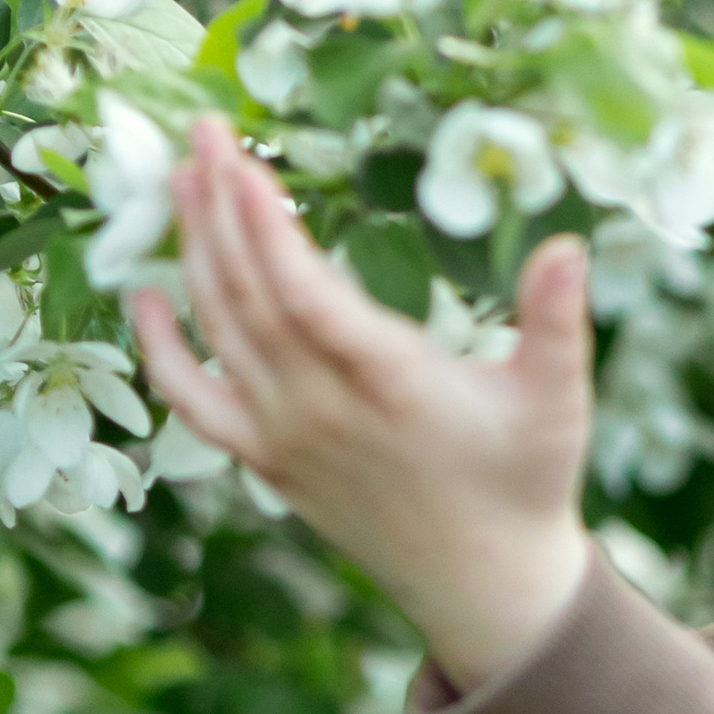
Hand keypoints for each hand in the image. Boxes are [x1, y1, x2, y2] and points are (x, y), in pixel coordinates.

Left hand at [134, 115, 593, 688]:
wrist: (483, 583)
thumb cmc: (527, 481)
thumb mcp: (558, 399)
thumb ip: (556, 321)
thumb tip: (569, 244)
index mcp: (389, 385)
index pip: (302, 294)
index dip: (263, 226)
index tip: (237, 159)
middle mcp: (320, 410)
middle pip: (246, 296)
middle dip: (216, 208)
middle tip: (198, 130)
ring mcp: (285, 437)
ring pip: (218, 332)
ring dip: (194, 251)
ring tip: (181, 177)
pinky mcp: (268, 460)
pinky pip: (195, 402)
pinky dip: (162, 350)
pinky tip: (145, 295)